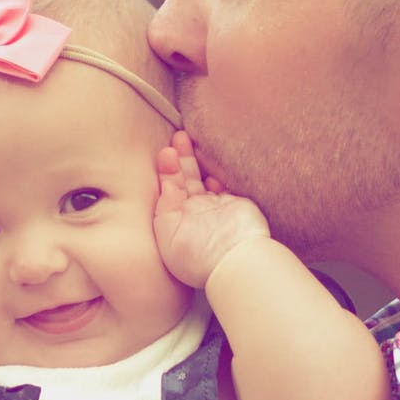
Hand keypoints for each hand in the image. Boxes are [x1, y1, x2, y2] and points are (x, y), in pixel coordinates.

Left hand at [153, 130, 271, 287]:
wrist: (234, 262)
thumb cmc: (198, 256)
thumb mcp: (168, 234)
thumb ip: (165, 207)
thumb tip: (167, 184)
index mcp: (175, 221)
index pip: (168, 189)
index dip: (166, 169)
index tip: (166, 153)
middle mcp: (194, 213)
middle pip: (185, 179)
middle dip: (180, 158)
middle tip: (177, 136)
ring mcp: (215, 208)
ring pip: (203, 178)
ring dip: (196, 159)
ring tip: (186, 138)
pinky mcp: (234, 204)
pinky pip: (225, 183)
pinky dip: (218, 172)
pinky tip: (210, 165)